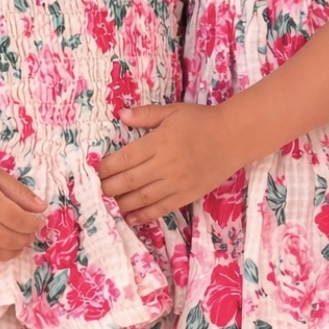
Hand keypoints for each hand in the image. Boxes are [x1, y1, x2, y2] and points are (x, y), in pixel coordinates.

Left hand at [98, 102, 241, 223]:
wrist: (233, 137)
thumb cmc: (201, 121)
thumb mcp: (173, 111)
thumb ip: (146, 114)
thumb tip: (121, 115)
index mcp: (159, 142)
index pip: (125, 158)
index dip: (106, 167)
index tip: (96, 170)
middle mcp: (166, 165)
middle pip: (129, 180)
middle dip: (109, 187)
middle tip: (97, 189)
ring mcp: (177, 183)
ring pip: (142, 198)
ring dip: (122, 203)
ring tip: (109, 203)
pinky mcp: (187, 195)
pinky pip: (161, 208)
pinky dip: (144, 215)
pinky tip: (130, 217)